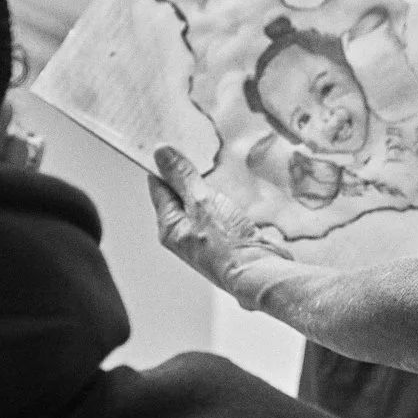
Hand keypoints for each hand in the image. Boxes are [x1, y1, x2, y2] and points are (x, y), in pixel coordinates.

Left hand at [148, 146, 297, 307]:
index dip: (161, 164)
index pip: (157, 187)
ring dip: (205, 186)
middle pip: (177, 195)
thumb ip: (182, 177)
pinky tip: (229, 192)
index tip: (168, 143)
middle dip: (184, 173)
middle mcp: (182, 234)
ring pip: (199, 203)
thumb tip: (161, 153)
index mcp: (169, 227)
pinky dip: (220, 200)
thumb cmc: (228, 245)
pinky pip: (216, 212)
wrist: (259, 274)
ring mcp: (204, 238)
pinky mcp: (224, 240)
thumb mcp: (202, 202)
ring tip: (211, 167)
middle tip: (192, 146)